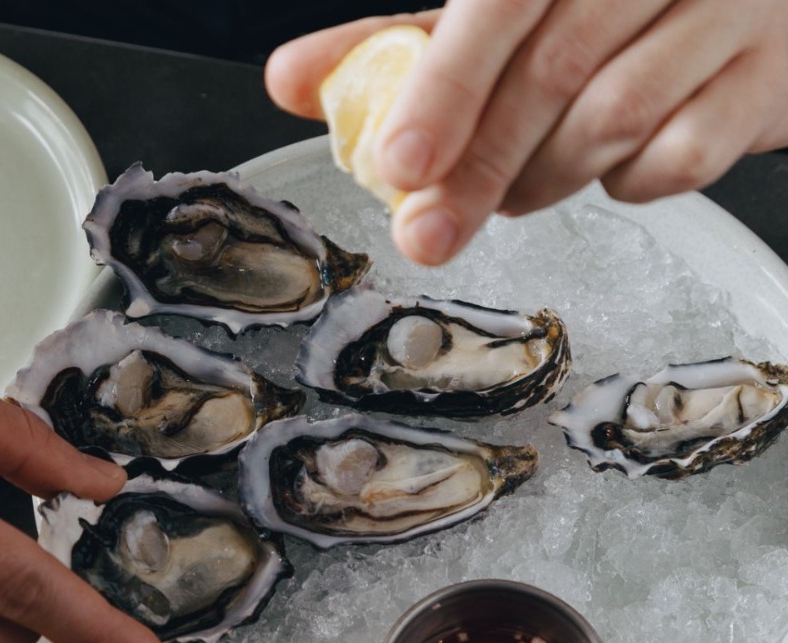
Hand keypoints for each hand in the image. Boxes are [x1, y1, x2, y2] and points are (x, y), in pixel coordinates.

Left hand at [266, 1, 787, 264]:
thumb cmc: (601, 3)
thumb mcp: (495, 12)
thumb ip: (397, 46)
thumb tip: (290, 80)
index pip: (498, 3)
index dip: (443, 87)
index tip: (400, 165)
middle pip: (553, 74)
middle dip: (476, 169)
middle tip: (428, 231)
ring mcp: (731, 12)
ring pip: (614, 120)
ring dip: (540, 179)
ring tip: (509, 193)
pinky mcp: (770, 79)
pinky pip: (686, 155)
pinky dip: (629, 182)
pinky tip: (607, 170)